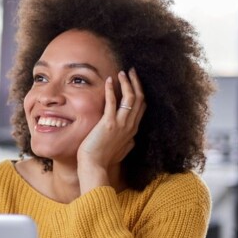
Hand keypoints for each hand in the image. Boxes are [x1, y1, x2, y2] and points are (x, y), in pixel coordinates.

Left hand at [77, 68, 145, 185]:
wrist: (95, 166)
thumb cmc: (105, 160)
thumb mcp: (122, 151)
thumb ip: (128, 143)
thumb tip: (133, 141)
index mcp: (132, 130)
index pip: (142, 107)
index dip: (140, 92)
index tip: (135, 82)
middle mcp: (130, 125)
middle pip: (139, 99)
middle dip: (136, 83)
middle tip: (131, 71)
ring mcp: (121, 124)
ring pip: (130, 97)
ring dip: (127, 82)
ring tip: (122, 72)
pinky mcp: (108, 123)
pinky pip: (113, 101)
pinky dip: (111, 89)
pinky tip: (109, 80)